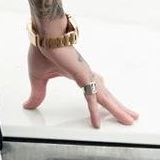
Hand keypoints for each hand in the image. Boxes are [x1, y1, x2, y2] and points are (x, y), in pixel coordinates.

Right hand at [24, 44, 138, 128]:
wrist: (44, 35)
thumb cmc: (43, 50)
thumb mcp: (38, 78)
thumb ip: (37, 93)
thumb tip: (28, 104)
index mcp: (77, 73)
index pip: (93, 89)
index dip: (101, 99)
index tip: (107, 106)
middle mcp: (85, 74)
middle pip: (105, 95)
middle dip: (118, 106)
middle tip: (130, 117)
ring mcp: (86, 75)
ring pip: (105, 97)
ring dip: (117, 109)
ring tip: (130, 119)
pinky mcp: (82, 76)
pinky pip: (90, 97)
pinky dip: (94, 111)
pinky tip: (97, 123)